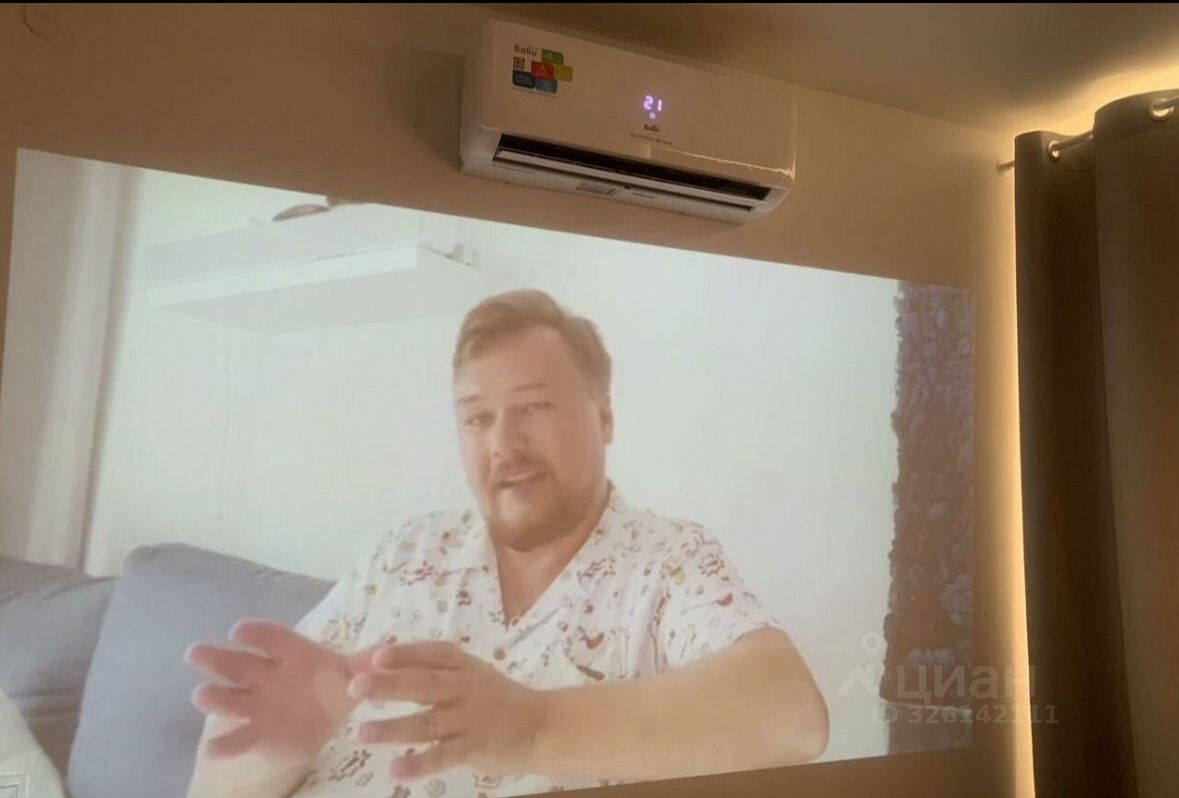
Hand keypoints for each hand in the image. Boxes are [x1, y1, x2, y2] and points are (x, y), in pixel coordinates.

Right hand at [185, 620, 371, 762]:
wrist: (326, 715)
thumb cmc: (337, 684)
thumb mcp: (355, 672)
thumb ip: (368, 663)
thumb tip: (389, 652)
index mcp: (292, 653)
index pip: (273, 638)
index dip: (256, 633)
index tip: (238, 629)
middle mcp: (267, 675)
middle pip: (239, 664)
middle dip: (217, 658)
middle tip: (194, 652)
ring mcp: (258, 704)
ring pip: (231, 699)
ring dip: (215, 697)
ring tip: (201, 696)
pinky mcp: (257, 733)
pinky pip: (239, 738)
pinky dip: (226, 744)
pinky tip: (214, 749)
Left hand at [348, 642, 547, 779]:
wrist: (542, 727)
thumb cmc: (500, 700)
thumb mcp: (473, 675)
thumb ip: (438, 673)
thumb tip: (386, 666)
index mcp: (465, 667)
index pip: (433, 655)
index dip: (405, 654)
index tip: (376, 656)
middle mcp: (465, 689)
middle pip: (423, 685)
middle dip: (389, 685)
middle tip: (356, 687)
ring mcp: (470, 720)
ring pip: (428, 723)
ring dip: (394, 728)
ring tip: (364, 733)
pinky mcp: (475, 748)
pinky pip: (443, 756)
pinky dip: (419, 763)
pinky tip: (396, 770)